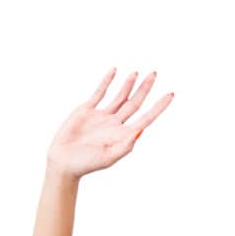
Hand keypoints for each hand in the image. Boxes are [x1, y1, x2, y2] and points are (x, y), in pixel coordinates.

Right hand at [46, 67, 173, 179]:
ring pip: (120, 96)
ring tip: (137, 73)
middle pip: (134, 103)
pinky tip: (115, 71)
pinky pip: (100, 93)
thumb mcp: (108, 157)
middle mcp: (115, 124)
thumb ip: (125, 145)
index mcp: (124, 135)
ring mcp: (102, 116)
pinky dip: (107, 82)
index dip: (159, 106)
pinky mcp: (88, 110)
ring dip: (128, 85)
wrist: (64, 161)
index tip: (170, 94)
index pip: (146, 117)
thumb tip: (140, 131)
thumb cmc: (86, 164)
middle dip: (145, 89)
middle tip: (154, 73)